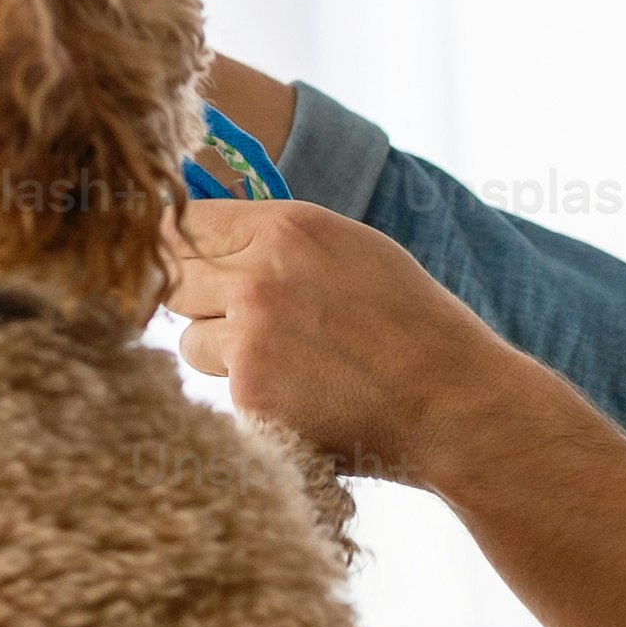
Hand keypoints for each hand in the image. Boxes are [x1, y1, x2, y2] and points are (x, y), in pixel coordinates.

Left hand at [167, 198, 541, 484]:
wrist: (454, 403)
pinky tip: (304, 400)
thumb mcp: (351, 249)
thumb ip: (277, 239)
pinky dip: (253, 400)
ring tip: (290, 366)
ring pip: (189, 342)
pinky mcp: (250, 399)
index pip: (180, 223)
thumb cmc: (414, 325)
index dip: (178, 248)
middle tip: (244, 322)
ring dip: (221, 355)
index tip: (186, 265)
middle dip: (197, 301)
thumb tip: (208, 236)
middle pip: (171, 281)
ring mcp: (249, 341)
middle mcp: (257, 278)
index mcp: (286, 228)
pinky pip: (222, 392)